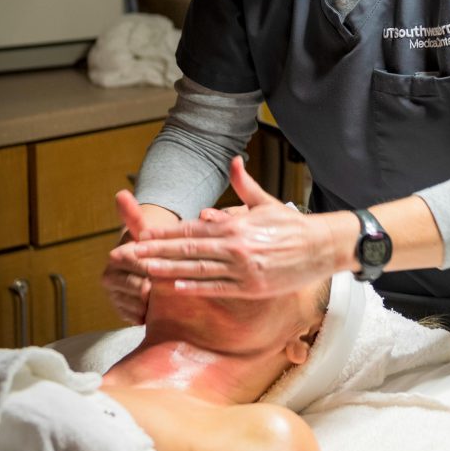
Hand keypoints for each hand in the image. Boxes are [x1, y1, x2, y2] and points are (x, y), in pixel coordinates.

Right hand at [103, 193, 177, 323]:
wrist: (150, 267)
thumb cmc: (153, 246)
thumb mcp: (148, 232)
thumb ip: (135, 215)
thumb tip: (120, 193)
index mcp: (117, 256)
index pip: (142, 265)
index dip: (160, 268)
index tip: (175, 268)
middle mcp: (110, 277)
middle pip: (141, 288)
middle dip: (159, 287)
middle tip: (175, 284)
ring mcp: (115, 297)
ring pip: (140, 305)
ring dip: (156, 303)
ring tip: (170, 296)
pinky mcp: (122, 314)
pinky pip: (138, 317)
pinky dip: (151, 314)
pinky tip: (161, 308)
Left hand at [124, 156, 345, 297]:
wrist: (322, 246)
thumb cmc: (293, 225)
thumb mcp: (266, 203)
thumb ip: (244, 185)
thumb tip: (233, 162)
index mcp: (234, 225)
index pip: (191, 230)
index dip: (164, 234)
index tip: (141, 235)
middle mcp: (233, 246)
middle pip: (186, 250)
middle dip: (154, 252)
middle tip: (128, 255)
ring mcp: (241, 268)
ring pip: (196, 270)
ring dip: (166, 271)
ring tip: (142, 271)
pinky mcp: (250, 287)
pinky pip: (217, 288)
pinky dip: (195, 288)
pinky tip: (175, 288)